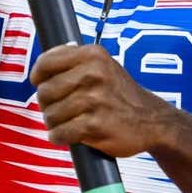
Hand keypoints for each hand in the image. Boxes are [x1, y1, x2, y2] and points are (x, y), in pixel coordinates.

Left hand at [30, 44, 182, 157]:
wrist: (153, 120)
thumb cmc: (120, 93)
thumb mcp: (102, 65)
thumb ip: (72, 61)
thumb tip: (38, 71)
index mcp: (92, 55)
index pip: (46, 62)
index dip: (37, 76)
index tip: (39, 84)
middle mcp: (93, 74)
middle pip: (44, 92)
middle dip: (46, 104)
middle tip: (58, 108)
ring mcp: (95, 100)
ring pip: (50, 114)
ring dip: (53, 123)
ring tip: (66, 122)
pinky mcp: (95, 125)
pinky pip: (61, 133)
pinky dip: (59, 137)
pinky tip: (67, 135)